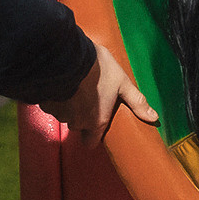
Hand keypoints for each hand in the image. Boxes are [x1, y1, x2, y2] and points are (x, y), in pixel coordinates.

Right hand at [38, 47, 160, 147]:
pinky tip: (61, 81)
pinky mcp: (44, 101)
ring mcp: (58, 112)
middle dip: (80, 114)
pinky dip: (54, 95)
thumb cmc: (98, 70)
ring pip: (63, 113)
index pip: (90, 142)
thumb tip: (154, 118)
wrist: (67, 57)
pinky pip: (49, 102)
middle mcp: (76, 121)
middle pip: (77, 125)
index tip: (96, 123)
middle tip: (86, 96)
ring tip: (75, 85)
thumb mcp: (122, 83)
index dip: (92, 135)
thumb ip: (137, 102)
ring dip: (67, 102)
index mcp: (96, 121)